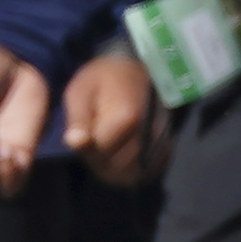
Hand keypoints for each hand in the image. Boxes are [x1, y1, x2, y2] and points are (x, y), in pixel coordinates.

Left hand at [62, 53, 167, 186]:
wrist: (135, 67)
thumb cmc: (103, 77)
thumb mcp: (80, 91)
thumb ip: (78, 119)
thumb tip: (75, 143)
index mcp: (126, 117)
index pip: (101, 153)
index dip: (86, 150)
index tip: (82, 137)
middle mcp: (147, 133)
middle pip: (117, 167)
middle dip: (100, 162)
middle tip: (93, 144)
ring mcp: (160, 142)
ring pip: (132, 174)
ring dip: (115, 170)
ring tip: (106, 151)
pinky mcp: (166, 147)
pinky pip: (147, 172)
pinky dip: (134, 171)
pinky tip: (123, 157)